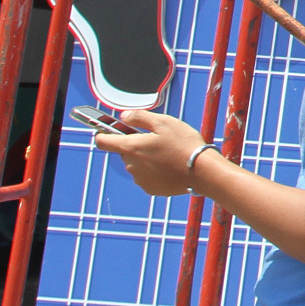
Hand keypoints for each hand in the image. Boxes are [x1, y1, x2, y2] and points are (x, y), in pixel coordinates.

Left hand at [92, 110, 209, 196]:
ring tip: (168, 154)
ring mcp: (140, 179)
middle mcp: (131, 165)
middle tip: (157, 140)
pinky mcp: (150, 188)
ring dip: (146, 158)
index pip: (102, 141)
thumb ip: (140, 117)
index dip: (103, 134)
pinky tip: (170, 166)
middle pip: (124, 152)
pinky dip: (154, 171)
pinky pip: (146, 176)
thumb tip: (124, 117)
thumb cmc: (184, 144)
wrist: (202, 172)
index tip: (110, 130)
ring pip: (136, 164)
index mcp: (131, 147)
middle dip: (136, 145)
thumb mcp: (164, 122)